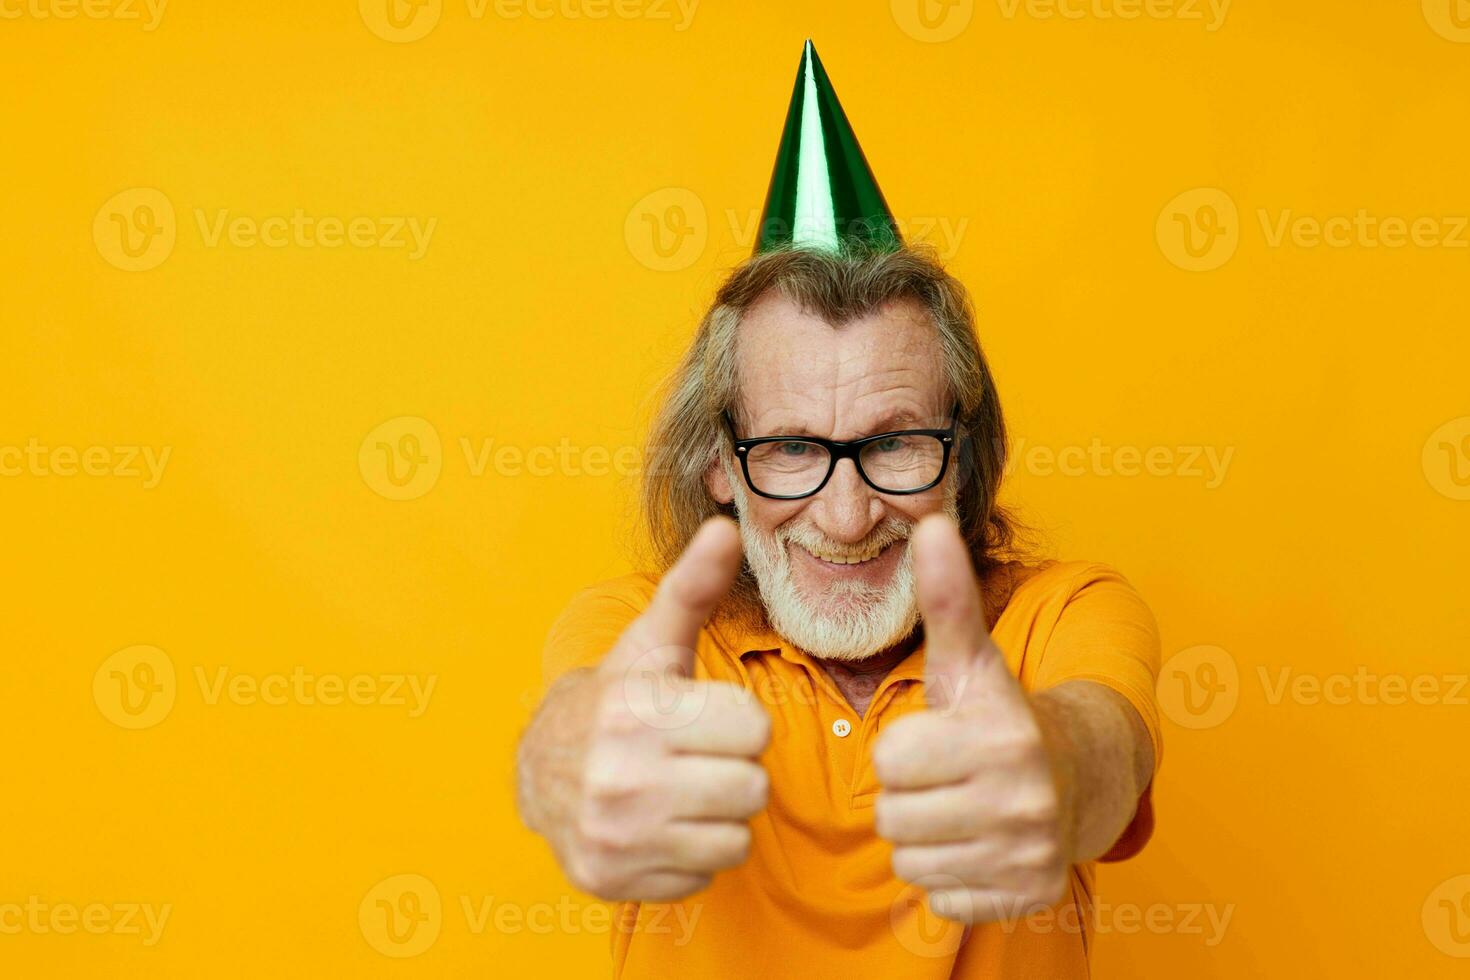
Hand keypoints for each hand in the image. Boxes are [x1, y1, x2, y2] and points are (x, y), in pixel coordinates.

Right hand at [525, 517, 771, 901]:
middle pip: (753, 788)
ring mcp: (615, 835)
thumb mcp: (653, 642)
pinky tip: (662, 825)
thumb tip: (727, 526)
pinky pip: (703, 875)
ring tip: (684, 790)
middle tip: (698, 757)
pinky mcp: (610, 880)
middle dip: (736, 770)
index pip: (755, 729)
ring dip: (720, 816)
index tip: (705, 717)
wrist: (539, 769)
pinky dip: (691, 854)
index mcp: (638, 712)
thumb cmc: (617, 698)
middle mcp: (621, 777)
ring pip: (736, 838)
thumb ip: (694, 586)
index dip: (739, 721)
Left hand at [873, 514, 1070, 923]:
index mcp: (1003, 738)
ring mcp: (1029, 854)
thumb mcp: (971, 659)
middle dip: (908, 799)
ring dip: (924, 839)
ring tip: (959, 809)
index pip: (889, 762)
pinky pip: (940, 899)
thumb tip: (930, 520)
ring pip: (910, 862)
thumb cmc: (999, 716)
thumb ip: (946, 596)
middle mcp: (1024, 800)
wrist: (1080, 778)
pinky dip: (951, 877)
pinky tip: (977, 845)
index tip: (935, 740)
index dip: (901, 750)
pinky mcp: (1028, 896)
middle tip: (945, 779)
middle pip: (893, 818)